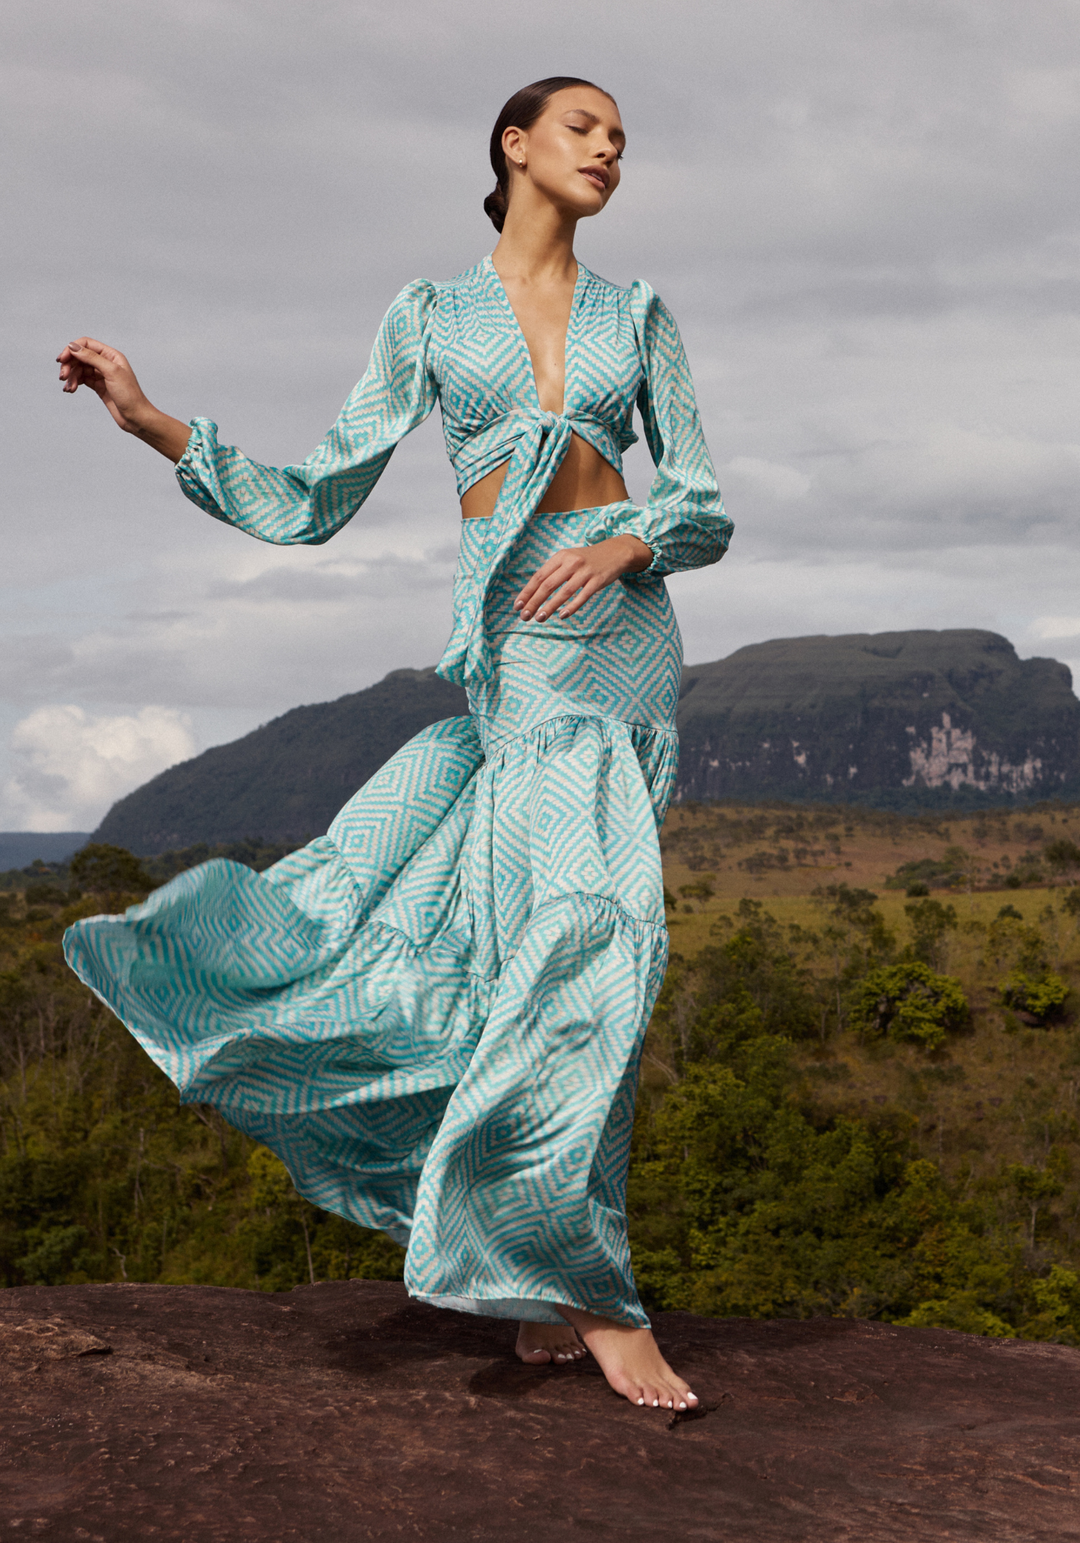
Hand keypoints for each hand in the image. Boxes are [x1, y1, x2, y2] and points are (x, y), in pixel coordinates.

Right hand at [56, 338, 191, 461]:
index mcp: (111, 355)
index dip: (72, 350)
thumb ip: (92, 358)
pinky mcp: (98, 386)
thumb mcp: (111, 372)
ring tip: (69, 388)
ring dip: (71, 377)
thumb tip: (73, 346)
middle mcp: (106, 363)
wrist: (136, 417)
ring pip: (79, 369)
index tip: (62, 360)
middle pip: (80, 357)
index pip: (86, 344)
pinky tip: (71, 390)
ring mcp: (101, 375)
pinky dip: (75, 383)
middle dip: (69, 365)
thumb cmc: (129, 395)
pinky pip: (82, 379)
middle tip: (62, 377)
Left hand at [513, 534, 652, 621]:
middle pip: (548, 585)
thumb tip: (533, 593)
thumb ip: (553, 572)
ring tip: (539, 618)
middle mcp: (571, 563)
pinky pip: (582, 596)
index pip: (539, 576)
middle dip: (534, 602)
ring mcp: (585, 572)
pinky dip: (572, 607)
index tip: (518, 606)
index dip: (527, 592)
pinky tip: (562, 616)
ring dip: (550, 607)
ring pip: (563, 592)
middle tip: (525, 616)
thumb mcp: (568, 559)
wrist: (615, 552)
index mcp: (560, 557)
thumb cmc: (587, 559)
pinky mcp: (597, 580)